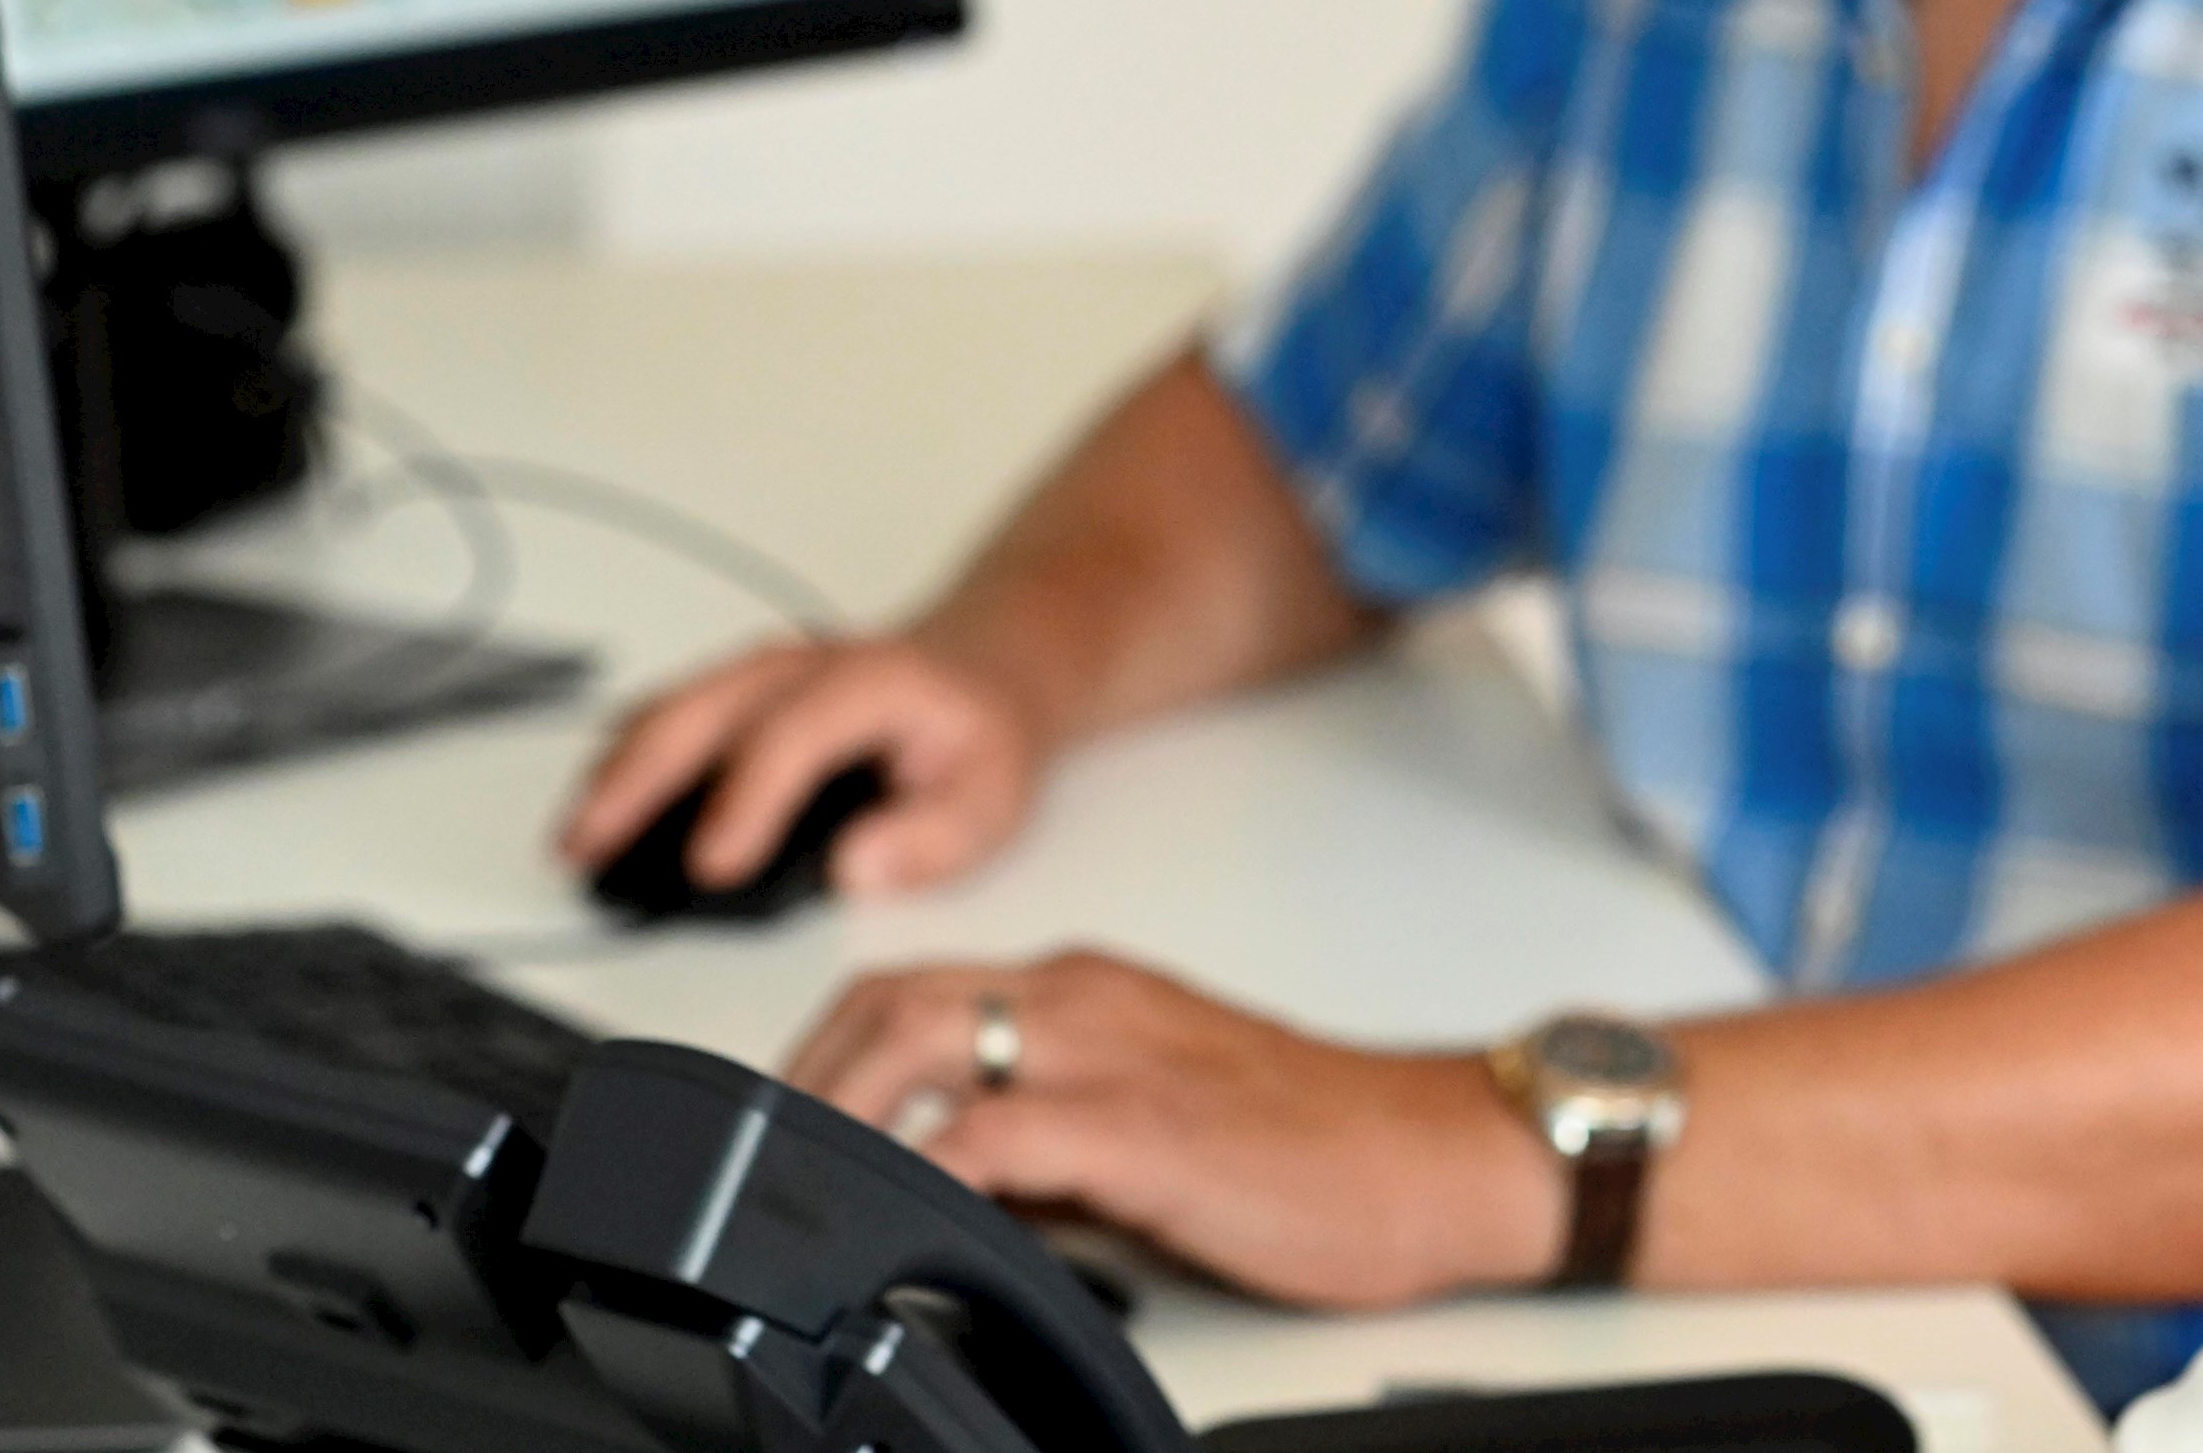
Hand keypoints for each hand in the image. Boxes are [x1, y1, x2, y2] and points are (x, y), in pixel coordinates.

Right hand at [557, 633, 1047, 898]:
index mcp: (872, 682)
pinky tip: (596, 807)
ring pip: (674, 707)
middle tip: (588, 850)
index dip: (747, 801)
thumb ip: (933, 839)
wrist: (981, 672)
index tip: (710, 867)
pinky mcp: (741, 689)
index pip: (795, 736)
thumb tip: (854, 870)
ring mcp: (766, 670)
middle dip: (639, 780)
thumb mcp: (992, 798)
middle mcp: (807, 664)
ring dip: (616, 769)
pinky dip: (626, 756)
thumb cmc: (980, 739)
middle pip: (705, 709)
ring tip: (573, 841)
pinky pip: (670, 712)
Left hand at [785, 951, 1564, 1309]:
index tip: (783, 1127)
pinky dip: (929, 1170)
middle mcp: (1090, 1000)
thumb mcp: (1164, 1115)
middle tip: (761, 1165)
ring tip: (804, 1189)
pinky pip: (996, 1134)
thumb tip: (962, 1195)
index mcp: (1093, 990)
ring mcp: (1115, 1055)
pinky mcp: (1145, 1129)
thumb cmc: (1326, 1143)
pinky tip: (903, 1214)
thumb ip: (1058, 1134)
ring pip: (923, 1040)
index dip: (825, 1055)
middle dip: (804, 1080)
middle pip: (891, 1001)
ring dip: (841, 1114)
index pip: (915, 988)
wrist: (1441, 1153)